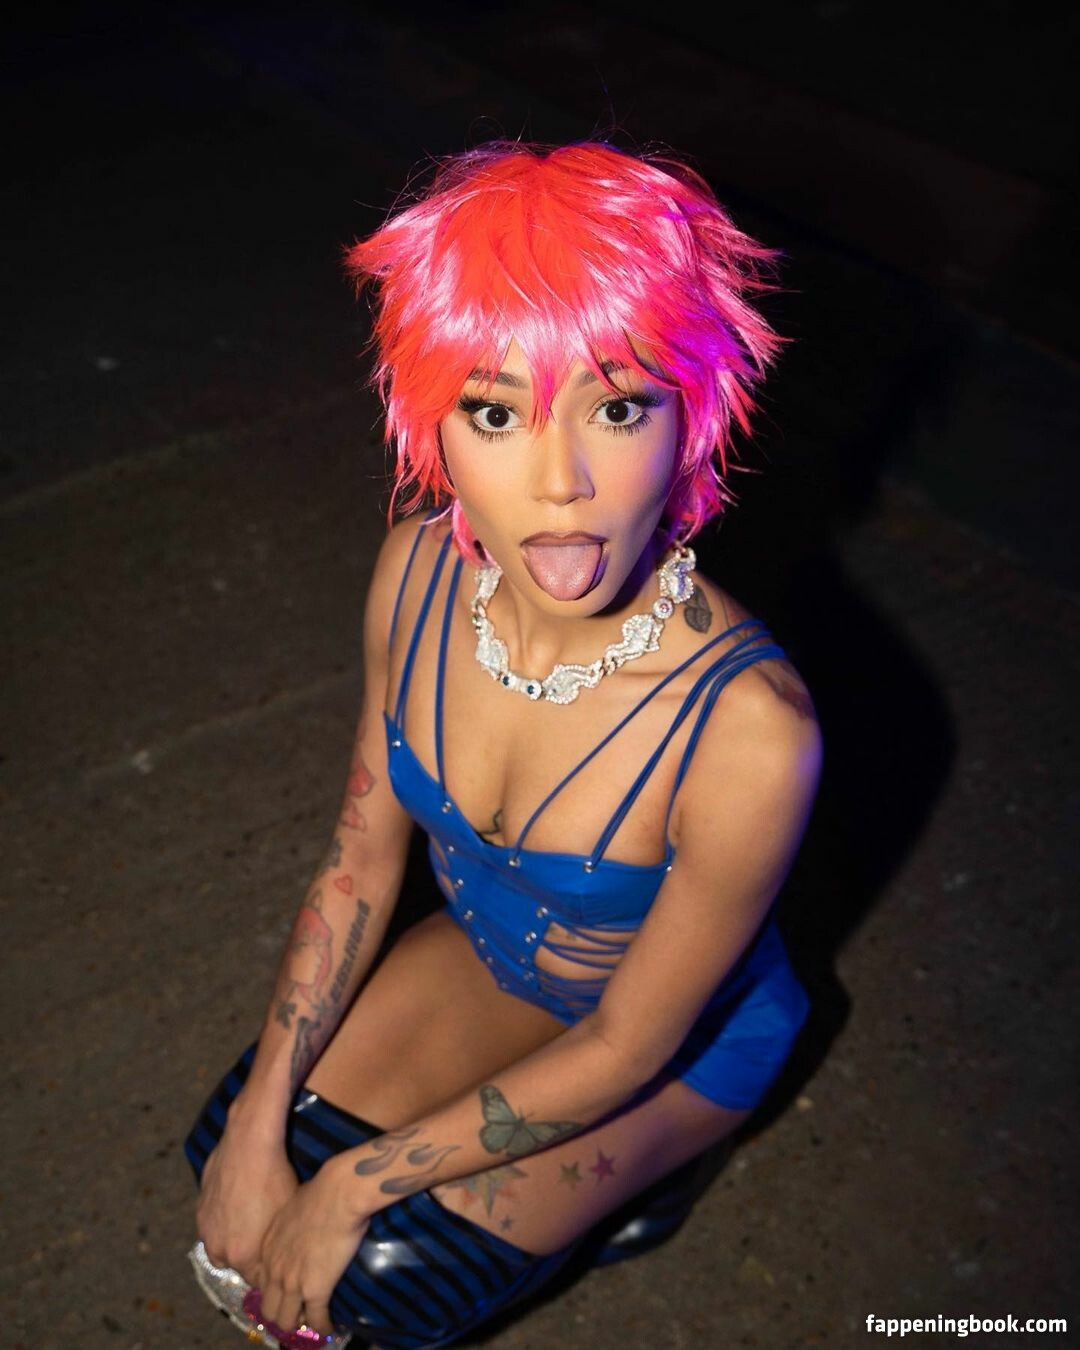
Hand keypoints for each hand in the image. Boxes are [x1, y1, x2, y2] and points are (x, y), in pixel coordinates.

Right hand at [196, 1121, 297, 1284]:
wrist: (249, 1143)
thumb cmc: (276, 1177)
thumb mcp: (286, 1216)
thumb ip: (277, 1246)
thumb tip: (279, 1257)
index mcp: (243, 1254)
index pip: (256, 1279)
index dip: (267, 1268)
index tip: (275, 1257)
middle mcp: (219, 1247)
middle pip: (237, 1264)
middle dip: (250, 1255)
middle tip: (264, 1236)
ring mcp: (206, 1228)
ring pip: (221, 1245)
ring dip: (233, 1239)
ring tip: (250, 1219)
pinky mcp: (199, 1208)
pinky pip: (212, 1224)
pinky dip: (222, 1221)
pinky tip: (237, 1204)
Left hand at [257, 1156, 371, 1336]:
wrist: (339, 1193)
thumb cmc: (322, 1190)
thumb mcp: (294, 1206)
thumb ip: (292, 1223)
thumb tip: (303, 1221)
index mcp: (268, 1248)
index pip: (263, 1283)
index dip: (276, 1292)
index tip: (289, 1294)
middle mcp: (274, 1269)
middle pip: (269, 1309)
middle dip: (283, 1314)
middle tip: (300, 1312)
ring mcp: (292, 1282)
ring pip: (286, 1320)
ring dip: (300, 1324)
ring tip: (314, 1322)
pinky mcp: (316, 1290)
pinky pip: (316, 1320)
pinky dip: (323, 1328)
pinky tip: (332, 1329)